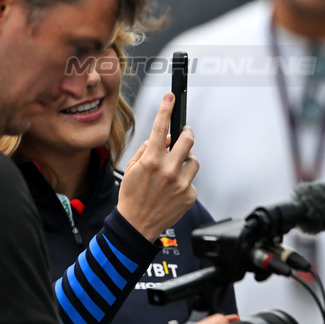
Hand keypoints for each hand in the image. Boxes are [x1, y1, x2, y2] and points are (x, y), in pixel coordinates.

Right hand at [118, 92, 199, 241]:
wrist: (136, 225)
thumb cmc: (131, 196)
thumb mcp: (131, 168)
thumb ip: (147, 149)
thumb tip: (164, 138)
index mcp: (151, 161)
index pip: (160, 128)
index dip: (165, 109)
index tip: (170, 98)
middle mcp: (168, 170)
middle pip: (188, 140)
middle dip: (186, 134)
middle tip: (184, 134)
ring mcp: (181, 183)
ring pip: (193, 160)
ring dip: (186, 159)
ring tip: (175, 167)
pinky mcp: (189, 195)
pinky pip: (192, 179)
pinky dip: (184, 180)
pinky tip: (173, 188)